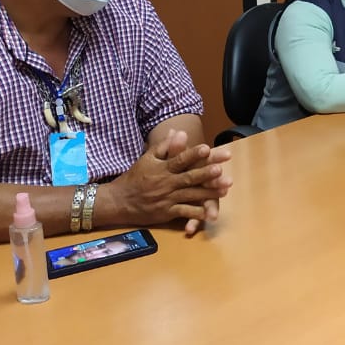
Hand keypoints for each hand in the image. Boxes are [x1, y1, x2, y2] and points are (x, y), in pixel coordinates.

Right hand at [107, 129, 231, 229]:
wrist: (119, 201)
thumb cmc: (136, 176)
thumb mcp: (147, 158)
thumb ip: (165, 145)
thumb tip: (179, 131)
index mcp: (163, 168)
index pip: (180, 159)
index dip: (193, 154)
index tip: (207, 147)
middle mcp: (167, 183)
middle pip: (189, 177)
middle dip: (206, 173)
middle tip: (221, 169)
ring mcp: (168, 198)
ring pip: (191, 195)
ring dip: (208, 193)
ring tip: (226, 189)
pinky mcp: (167, 212)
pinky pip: (184, 212)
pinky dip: (197, 214)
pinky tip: (211, 213)